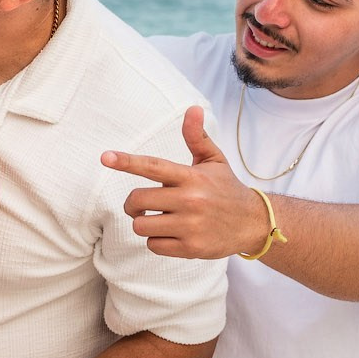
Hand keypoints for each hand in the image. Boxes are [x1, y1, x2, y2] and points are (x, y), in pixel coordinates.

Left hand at [102, 106, 271, 258]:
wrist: (253, 223)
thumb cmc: (226, 189)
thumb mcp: (214, 161)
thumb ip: (197, 137)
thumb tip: (192, 108)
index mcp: (192, 177)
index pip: (154, 166)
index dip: (127, 161)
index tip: (105, 157)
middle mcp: (190, 200)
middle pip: (137, 200)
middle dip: (133, 204)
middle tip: (143, 205)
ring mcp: (190, 226)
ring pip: (141, 225)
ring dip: (144, 223)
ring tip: (160, 220)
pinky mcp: (191, 248)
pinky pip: (153, 245)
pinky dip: (157, 241)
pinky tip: (173, 235)